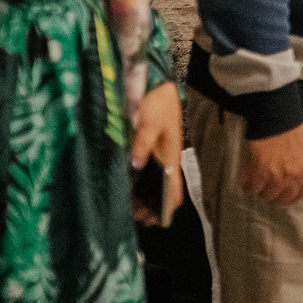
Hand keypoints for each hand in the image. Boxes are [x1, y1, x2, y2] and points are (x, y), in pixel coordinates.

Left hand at [130, 81, 184, 225]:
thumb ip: (142, 143)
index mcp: (171, 157)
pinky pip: (145, 174)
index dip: (167, 207)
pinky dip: (138, 185)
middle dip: (151, 206)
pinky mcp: (147, 150)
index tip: (154, 220)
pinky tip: (126, 188)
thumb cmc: (158, 102)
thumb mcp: (150, 122)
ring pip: (153, 184)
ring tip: (129, 207)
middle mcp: (166, 160)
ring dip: (144, 197)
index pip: (175, 190)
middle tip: (134, 216)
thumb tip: (134, 164)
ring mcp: (157, 156)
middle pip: (163, 191)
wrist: (156, 82)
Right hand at [242, 127, 302, 205]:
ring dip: (262, 192)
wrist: (276, 118)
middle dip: (276, 199)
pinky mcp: (259, 173)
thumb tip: (295, 175)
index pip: (302, 193)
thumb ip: (302, 165)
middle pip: (283, 198)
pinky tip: (248, 181)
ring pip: (267, 195)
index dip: (292, 198)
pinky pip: (252, 188)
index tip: (286, 199)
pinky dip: (248, 186)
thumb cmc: (290, 127)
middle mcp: (292, 177)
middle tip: (269, 195)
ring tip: (258, 185)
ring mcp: (275, 176)